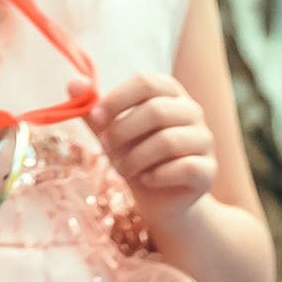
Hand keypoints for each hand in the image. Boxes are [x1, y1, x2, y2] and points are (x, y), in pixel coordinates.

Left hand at [93, 68, 217, 213]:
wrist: (160, 199)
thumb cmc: (136, 158)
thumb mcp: (111, 134)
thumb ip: (95, 111)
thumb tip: (73, 83)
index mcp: (169, 94)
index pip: (146, 82)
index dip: (117, 99)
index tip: (95, 119)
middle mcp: (192, 111)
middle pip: (156, 110)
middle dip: (123, 131)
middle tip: (106, 149)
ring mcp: (204, 140)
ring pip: (168, 141)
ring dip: (136, 158)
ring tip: (123, 169)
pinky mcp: (208, 170)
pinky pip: (185, 168)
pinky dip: (157, 176)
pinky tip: (147, 180)